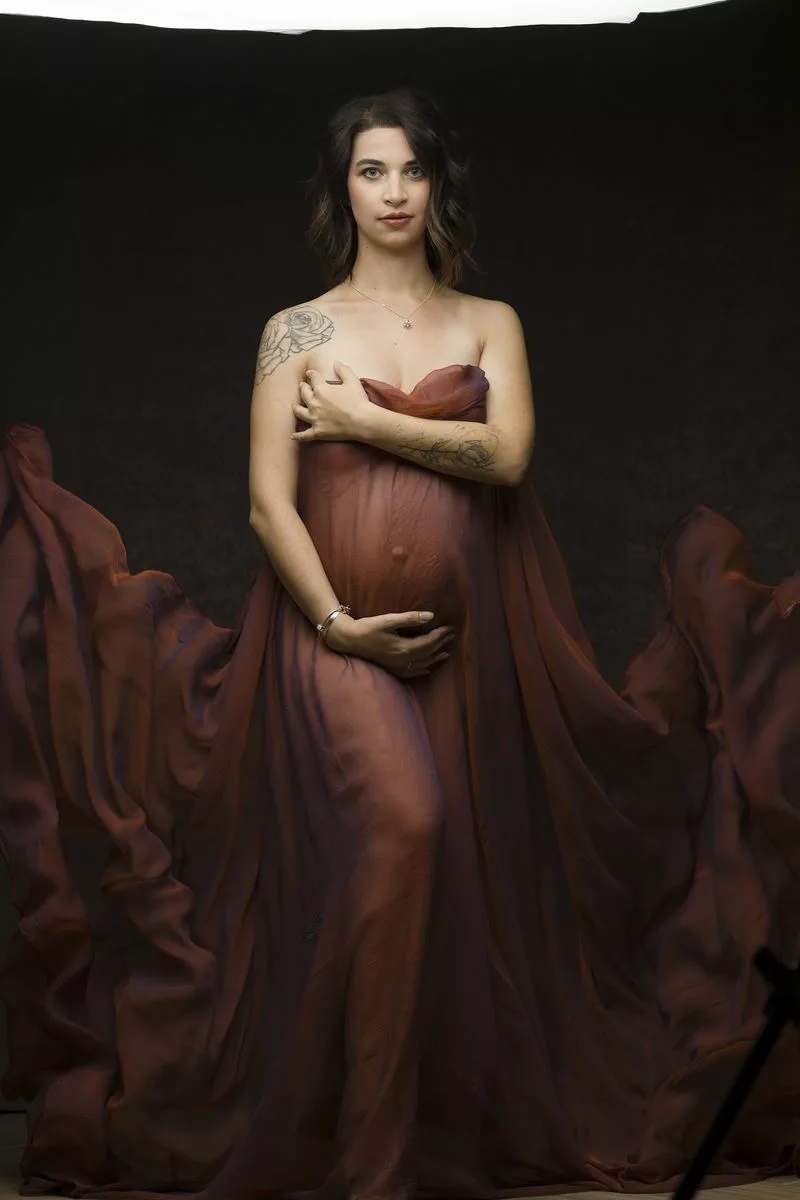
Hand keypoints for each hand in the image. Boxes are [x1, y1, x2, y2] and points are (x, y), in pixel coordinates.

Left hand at [293, 361, 373, 442]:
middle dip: (302, 388)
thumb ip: (343, 370)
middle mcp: (314, 403)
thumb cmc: (358, 400)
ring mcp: (314, 419)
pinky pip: (304, 435)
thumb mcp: (352, 381)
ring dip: (297, 408)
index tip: (310, 374)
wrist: (362, 421)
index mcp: (321, 389)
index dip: (311, 375)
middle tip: (302, 386)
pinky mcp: (318, 432)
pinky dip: (298, 436)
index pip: (313, 379)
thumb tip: (336, 362)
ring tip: (296, 406)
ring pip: (299, 412)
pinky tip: (292, 436)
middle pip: (303, 394)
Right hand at [325, 610, 454, 678]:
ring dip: (435, 658)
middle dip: (441, 644)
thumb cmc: (367, 627)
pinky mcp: (391, 668)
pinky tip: (426, 668)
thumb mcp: (388, 620)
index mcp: (403, 647)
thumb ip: (410, 618)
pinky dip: (421, 669)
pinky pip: (411, 672)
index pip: (429, 642)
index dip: (441, 635)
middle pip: (428, 653)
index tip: (450, 628)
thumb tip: (430, 616)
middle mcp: (402, 660)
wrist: (349, 640)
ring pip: (422, 664)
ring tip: (446, 653)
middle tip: (452, 636)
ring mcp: (396, 666)